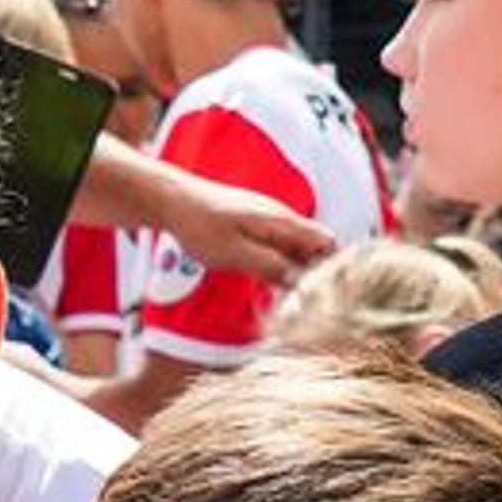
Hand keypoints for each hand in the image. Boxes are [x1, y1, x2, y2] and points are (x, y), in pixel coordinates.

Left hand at [145, 161, 333, 289]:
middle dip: (311, 272)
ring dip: (293, 269)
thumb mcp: (235, 253)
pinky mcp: (254, 223)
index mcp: (282, 222)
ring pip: (295, 247)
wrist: (172, 201)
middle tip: (297, 300)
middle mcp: (280, 217)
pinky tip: (264, 277)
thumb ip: (270, 266)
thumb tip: (300, 281)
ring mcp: (268, 219)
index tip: (317, 291)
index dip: (329, 267)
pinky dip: (277, 262)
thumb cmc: (199, 224)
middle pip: (314, 246)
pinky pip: (277, 244)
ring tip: (281, 293)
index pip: (327, 242)